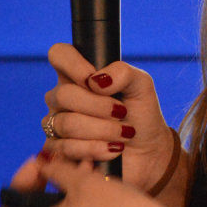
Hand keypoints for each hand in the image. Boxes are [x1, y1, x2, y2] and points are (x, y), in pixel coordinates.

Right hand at [41, 43, 186, 206]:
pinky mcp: (60, 152)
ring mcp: (58, 124)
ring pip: (66, 123)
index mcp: (78, 75)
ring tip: (123, 133)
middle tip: (121, 112)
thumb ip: (123, 72)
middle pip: (62, 94)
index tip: (95, 80)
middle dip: (99, 106)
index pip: (59, 54)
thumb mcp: (141, 85)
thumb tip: (96, 80)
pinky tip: (113, 149)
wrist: (148, 150)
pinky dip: (97, 149)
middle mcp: (63, 98)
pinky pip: (67, 148)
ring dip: (102, 130)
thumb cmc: (141, 113)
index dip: (73, 65)